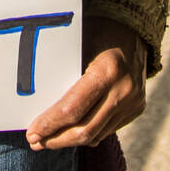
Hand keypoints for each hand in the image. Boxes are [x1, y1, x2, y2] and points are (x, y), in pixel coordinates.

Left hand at [25, 17, 146, 150]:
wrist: (134, 28)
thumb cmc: (97, 31)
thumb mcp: (77, 47)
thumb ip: (63, 75)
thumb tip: (35, 104)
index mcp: (106, 71)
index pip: (72, 109)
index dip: (50, 124)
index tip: (32, 133)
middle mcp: (123, 90)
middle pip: (85, 130)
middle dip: (57, 139)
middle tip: (35, 142)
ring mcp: (133, 102)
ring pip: (96, 134)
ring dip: (70, 141)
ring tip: (48, 140)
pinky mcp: (137, 108)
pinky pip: (107, 129)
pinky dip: (87, 134)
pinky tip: (70, 132)